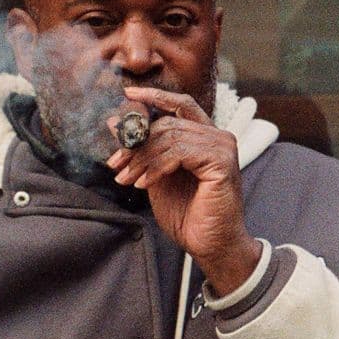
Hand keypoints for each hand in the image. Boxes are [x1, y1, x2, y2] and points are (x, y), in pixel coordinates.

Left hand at [105, 86, 260, 295]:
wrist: (209, 244)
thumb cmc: (188, 214)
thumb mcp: (156, 176)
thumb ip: (141, 150)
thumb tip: (115, 123)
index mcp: (205, 136)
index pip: (180, 104)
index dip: (154, 96)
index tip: (127, 94)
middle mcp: (218, 136)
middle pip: (168, 123)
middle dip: (135, 142)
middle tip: (115, 164)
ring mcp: (223, 146)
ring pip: (170, 137)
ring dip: (141, 159)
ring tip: (127, 179)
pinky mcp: (222, 161)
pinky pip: (180, 152)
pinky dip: (156, 167)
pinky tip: (145, 184)